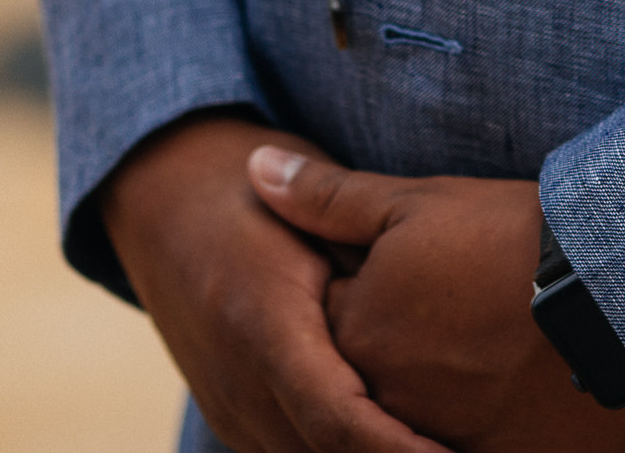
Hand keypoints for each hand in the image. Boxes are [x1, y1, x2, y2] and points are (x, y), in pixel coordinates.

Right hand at [100, 116, 453, 452]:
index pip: (339, 421)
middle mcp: (238, 381)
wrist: (160, 197)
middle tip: (463, 450)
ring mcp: (228, 406)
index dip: (400, 451)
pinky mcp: (229, 416)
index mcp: (263, 323)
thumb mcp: (313, 219)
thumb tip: (449, 315)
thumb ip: (369, 270)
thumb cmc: (253, 198)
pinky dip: (334, 451)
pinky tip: (389, 437)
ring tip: (435, 446)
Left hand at [249, 149, 624, 452]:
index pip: (320, 326)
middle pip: (364, 382)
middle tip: (447, 322)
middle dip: (387, 355)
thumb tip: (253, 168)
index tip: (395, 281)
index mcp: (355, 333)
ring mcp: (440, 439)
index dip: (354, 297)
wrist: (618, 289)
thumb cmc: (513, 237)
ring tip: (476, 357)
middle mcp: (385, 400)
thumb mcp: (411, 203)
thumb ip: (326, 198)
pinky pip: (459, 450)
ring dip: (429, 396)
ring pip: (410, 422)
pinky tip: (503, 395)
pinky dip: (473, 428)